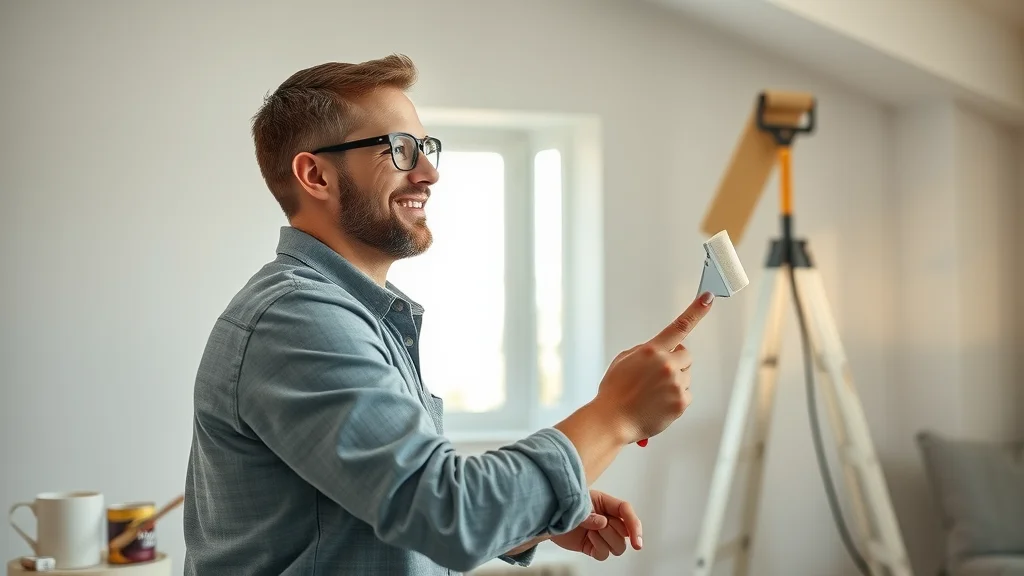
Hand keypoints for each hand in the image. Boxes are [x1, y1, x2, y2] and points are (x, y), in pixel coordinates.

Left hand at [551, 490, 642, 560]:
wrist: (547, 517)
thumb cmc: (563, 504)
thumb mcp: (577, 503)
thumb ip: (590, 513)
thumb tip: (604, 523)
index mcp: (606, 503)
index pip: (627, 512)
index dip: (634, 526)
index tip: (637, 542)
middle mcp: (608, 519)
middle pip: (626, 533)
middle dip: (613, 531)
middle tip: (599, 525)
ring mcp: (602, 535)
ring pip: (619, 547)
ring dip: (606, 540)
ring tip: (592, 532)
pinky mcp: (594, 547)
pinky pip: (604, 554)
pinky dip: (598, 548)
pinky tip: (588, 538)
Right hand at [595, 292, 713, 443]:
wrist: (612, 420)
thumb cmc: (615, 392)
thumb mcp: (623, 361)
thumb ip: (645, 351)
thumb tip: (661, 351)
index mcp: (651, 351)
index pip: (679, 326)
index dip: (696, 310)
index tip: (708, 297)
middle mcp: (666, 364)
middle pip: (685, 355)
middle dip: (676, 361)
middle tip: (659, 375)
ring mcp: (676, 383)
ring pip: (686, 376)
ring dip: (674, 381)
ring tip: (653, 394)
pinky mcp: (681, 401)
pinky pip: (686, 394)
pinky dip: (675, 399)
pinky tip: (659, 404)